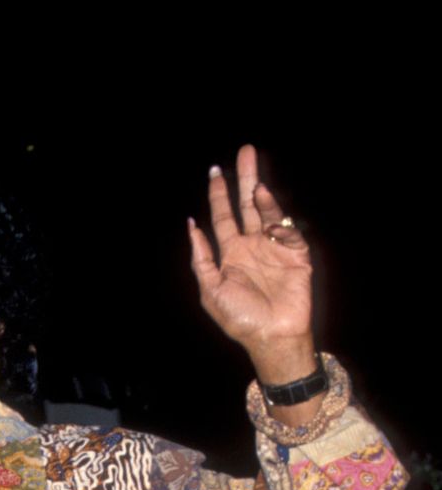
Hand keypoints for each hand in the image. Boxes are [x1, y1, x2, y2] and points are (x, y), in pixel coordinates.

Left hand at [188, 145, 316, 385]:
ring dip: (262, 194)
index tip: (215, 170)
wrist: (271, 337)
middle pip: (248, 205)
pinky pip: (288, 231)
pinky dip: (279, 219)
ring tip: (255, 179)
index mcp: (230, 253)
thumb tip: (192, 226)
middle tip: (245, 151)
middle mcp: (252, 246)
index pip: (223, 216)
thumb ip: (201, 257)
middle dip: (245, 179)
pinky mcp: (296, 256)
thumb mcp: (211, 288)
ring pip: (269, 212)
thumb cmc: (239, 317)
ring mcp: (275, 248)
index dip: (218, 194)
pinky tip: (268, 212)